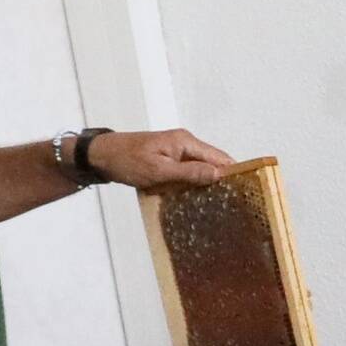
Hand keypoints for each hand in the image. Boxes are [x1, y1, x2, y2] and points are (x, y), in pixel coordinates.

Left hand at [94, 128, 238, 189]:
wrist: (100, 156)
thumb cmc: (126, 161)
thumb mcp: (159, 171)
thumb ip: (189, 173)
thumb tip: (218, 175)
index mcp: (185, 142)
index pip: (219, 157)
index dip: (233, 172)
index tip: (245, 190)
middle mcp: (184, 143)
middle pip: (212, 163)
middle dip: (221, 180)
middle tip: (232, 202)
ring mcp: (175, 151)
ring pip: (200, 168)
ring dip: (205, 183)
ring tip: (217, 203)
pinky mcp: (167, 159)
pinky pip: (187, 171)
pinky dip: (191, 183)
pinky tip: (193, 197)